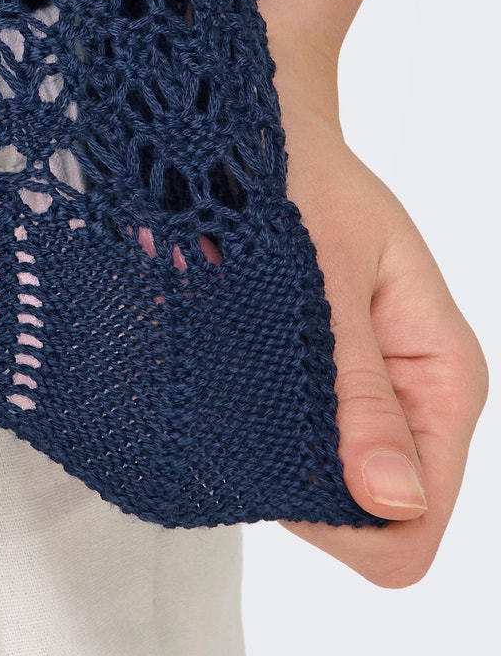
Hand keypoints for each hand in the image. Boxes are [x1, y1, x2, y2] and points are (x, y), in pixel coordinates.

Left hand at [272, 74, 487, 585]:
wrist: (253, 131)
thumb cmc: (300, 179)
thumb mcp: (330, 278)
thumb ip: (357, 391)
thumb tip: (392, 499)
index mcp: (440, 380)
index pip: (413, 525)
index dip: (345, 519)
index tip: (278, 456)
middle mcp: (406, 404)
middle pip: (363, 521)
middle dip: (300, 485)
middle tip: (242, 399)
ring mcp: (356, 401)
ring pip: (316, 492)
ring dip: (263, 451)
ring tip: (225, 373)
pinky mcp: (306, 388)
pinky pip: (279, 448)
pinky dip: (241, 427)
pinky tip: (216, 374)